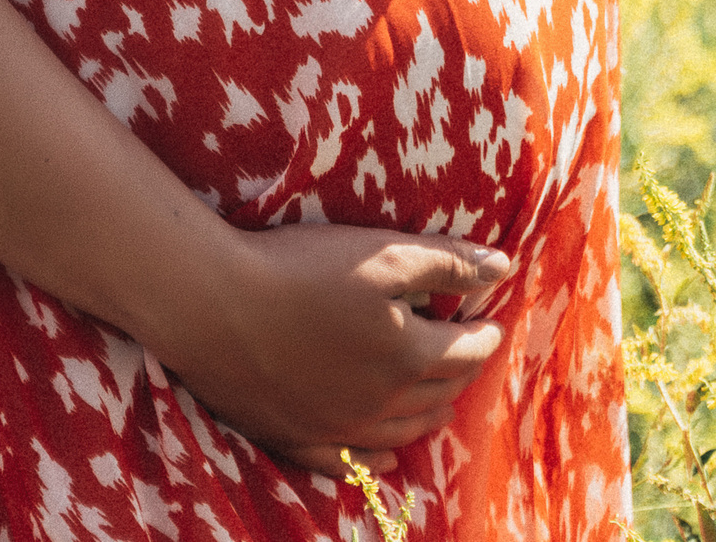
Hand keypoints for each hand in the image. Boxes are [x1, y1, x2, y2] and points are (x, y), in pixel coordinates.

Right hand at [138, 223, 510, 474]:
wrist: (213, 305)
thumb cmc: (300, 270)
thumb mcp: (383, 253)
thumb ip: (447, 262)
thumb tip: (502, 268)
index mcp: (408, 356)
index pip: (465, 352)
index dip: (482, 335)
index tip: (489, 323)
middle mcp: (381, 403)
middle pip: (437, 394)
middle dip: (461, 373)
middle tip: (466, 355)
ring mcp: (337, 427)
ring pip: (401, 433)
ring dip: (428, 415)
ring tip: (439, 400)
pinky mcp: (295, 438)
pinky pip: (347, 463)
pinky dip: (375, 462)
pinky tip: (386, 461)